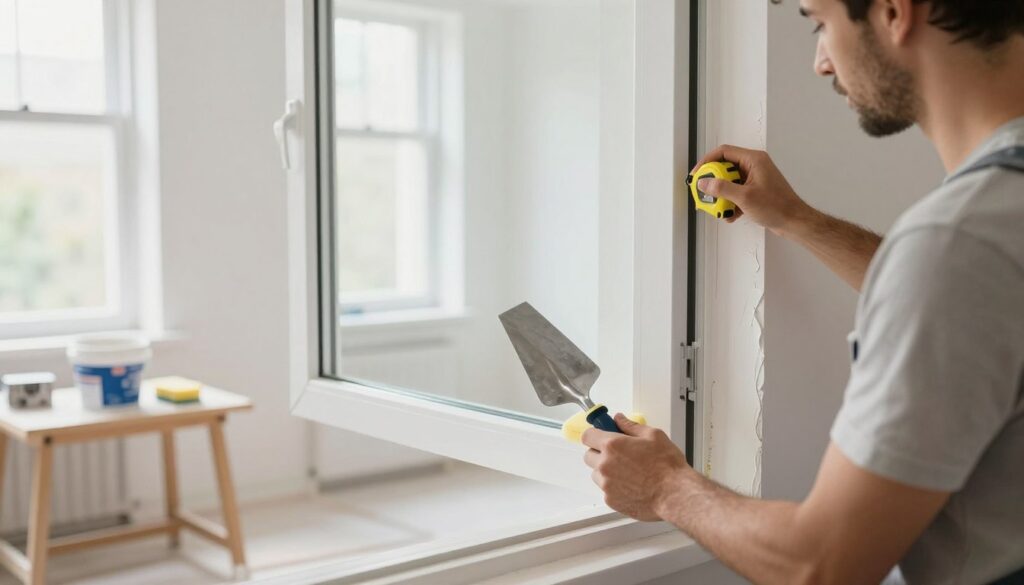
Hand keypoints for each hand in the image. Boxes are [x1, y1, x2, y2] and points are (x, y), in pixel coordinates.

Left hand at [581, 413, 689, 520]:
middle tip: (618, 454)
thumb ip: (630, 425)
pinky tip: (632, 485)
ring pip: (597, 474)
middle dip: (600, 453)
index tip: (602, 435)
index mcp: (612, 445)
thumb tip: (619, 419)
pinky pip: (606, 490)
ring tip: (628, 472)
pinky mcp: (611, 500)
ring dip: (606, 471)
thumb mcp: (653, 436)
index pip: (587, 436)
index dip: (595, 434)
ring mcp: (606, 484)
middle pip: (589, 456)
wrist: (674, 494)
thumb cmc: (667, 466)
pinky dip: (614, 487)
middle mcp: (605, 465)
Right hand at [693, 145, 814, 235]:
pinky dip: (731, 202)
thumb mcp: (745, 198)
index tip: (697, 174)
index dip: (707, 162)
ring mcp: (755, 177)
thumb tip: (704, 183)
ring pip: (730, 181)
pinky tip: (731, 215)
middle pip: (725, 168)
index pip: (724, 152)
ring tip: (719, 208)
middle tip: (705, 194)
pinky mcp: (756, 189)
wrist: (794, 221)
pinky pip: (737, 191)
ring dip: (722, 196)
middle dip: (714, 183)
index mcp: (753, 160)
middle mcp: (754, 165)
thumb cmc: (777, 207)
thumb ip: (722, 188)